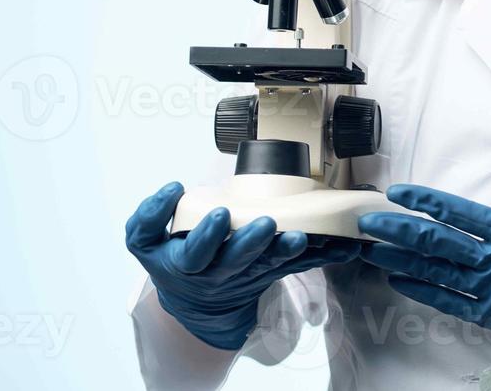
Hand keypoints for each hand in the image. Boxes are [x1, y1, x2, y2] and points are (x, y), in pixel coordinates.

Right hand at [125, 181, 360, 350]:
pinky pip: (300, 265)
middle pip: (239, 260)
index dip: (208, 235)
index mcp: (189, 263)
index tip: (219, 213)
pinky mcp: (275, 272)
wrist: (197, 300)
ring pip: (272, 264)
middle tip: (267, 223)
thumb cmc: (173, 258)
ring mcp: (251, 274)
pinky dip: (323, 256)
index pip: (197, 252)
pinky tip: (345, 246)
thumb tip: (171, 190)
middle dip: (253, 242)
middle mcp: (223, 272)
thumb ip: (149, 218)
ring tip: (303, 236)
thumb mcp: (145, 242)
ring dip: (289, 250)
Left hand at [359, 145, 490, 390]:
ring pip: (436, 273)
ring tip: (371, 249)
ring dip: (401, 259)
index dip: (426, 202)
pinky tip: (401, 282)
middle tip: (367, 221)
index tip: (399, 193)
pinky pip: (450, 303)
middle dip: (399, 230)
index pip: (461, 214)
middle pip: (437, 242)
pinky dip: (423, 291)